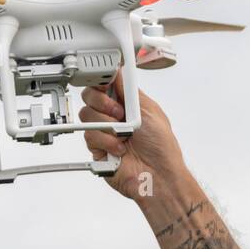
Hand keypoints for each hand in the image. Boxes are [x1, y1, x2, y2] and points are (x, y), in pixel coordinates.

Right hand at [79, 69, 187, 202]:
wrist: (159, 176)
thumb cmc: (162, 148)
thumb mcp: (150, 111)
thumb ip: (130, 91)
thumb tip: (118, 72)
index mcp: (127, 104)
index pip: (105, 84)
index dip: (101, 80)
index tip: (105, 82)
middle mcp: (114, 117)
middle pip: (90, 96)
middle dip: (102, 102)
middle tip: (119, 113)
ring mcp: (105, 132)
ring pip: (87, 115)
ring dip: (107, 124)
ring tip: (124, 135)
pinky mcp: (98, 148)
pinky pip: (89, 136)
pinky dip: (106, 141)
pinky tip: (120, 148)